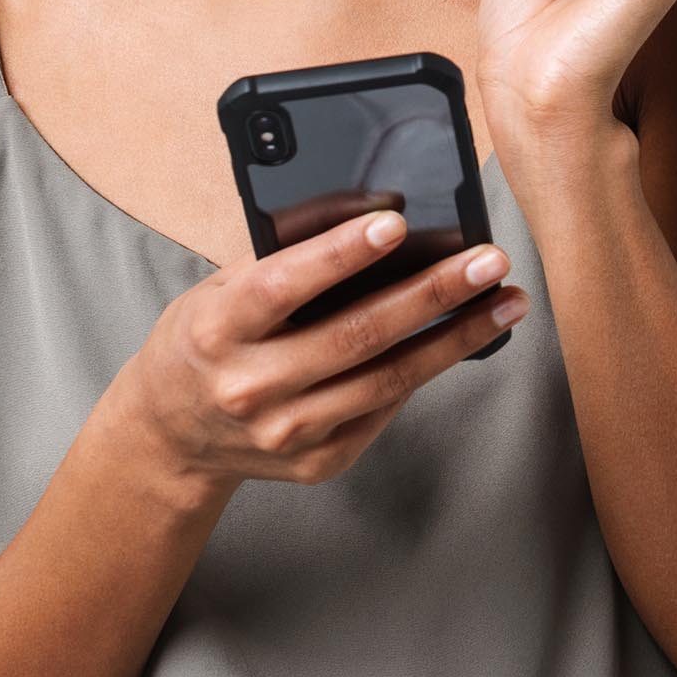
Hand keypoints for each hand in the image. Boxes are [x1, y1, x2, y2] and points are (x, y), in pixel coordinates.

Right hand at [112, 209, 530, 494]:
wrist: (170, 434)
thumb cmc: (204, 340)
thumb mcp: (220, 288)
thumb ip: (284, 259)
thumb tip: (375, 215)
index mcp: (217, 329)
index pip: (284, 284)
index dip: (341, 254)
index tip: (396, 224)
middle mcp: (250, 386)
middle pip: (356, 336)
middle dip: (433, 294)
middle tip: (488, 261)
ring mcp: (286, 432)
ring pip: (387, 380)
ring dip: (457, 338)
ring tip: (505, 301)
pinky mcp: (318, 461)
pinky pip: (384, 410)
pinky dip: (426, 371)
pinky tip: (462, 340)